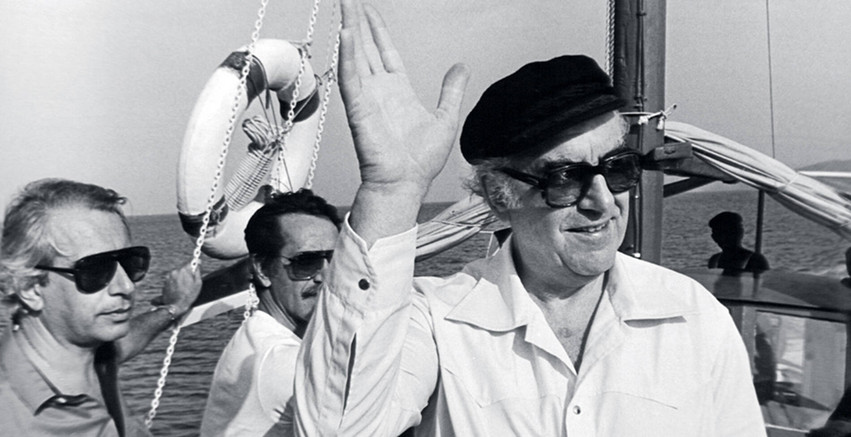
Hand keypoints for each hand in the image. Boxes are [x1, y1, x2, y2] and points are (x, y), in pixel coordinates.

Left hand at [151, 262, 201, 315]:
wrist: (176, 305)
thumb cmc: (188, 296)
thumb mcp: (198, 284)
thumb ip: (197, 271)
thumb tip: (197, 263)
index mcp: (184, 270)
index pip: (190, 262)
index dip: (195, 263)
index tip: (197, 263)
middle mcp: (175, 271)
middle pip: (183, 268)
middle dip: (187, 272)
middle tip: (191, 280)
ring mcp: (169, 276)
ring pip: (178, 273)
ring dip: (181, 276)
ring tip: (184, 286)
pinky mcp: (165, 281)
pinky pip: (173, 278)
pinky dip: (176, 281)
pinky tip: (179, 288)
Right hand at [339, 0, 468, 196]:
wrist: (406, 184)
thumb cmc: (420, 162)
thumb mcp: (446, 117)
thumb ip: (451, 91)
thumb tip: (462, 68)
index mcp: (397, 91)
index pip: (383, 52)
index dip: (377, 30)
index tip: (368, 10)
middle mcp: (379, 90)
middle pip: (365, 47)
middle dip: (357, 21)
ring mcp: (367, 98)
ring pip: (354, 55)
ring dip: (348, 29)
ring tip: (344, 5)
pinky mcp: (359, 109)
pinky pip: (350, 78)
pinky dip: (346, 56)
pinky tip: (345, 34)